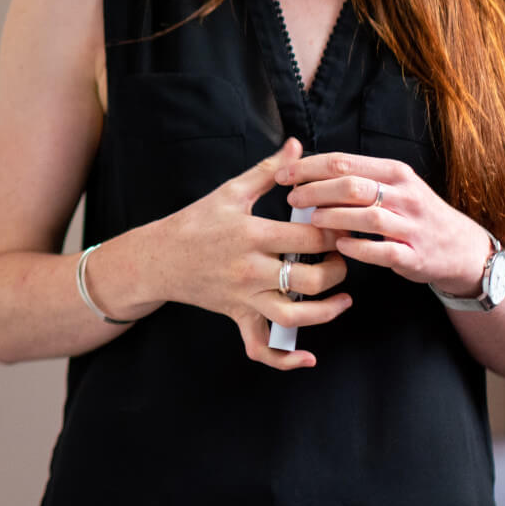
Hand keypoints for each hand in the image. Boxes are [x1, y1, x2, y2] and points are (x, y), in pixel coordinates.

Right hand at [155, 138, 351, 368]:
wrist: (159, 257)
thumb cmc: (196, 221)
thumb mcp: (231, 191)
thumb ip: (269, 170)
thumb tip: (296, 146)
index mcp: (252, 234)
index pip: (309, 238)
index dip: (335, 233)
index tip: (346, 225)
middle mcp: (250, 270)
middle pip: (310, 280)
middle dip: (338, 270)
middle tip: (344, 257)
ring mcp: (244, 298)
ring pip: (294, 317)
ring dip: (327, 312)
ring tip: (343, 298)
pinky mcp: (238, 317)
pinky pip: (261, 348)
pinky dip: (285, 360)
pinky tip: (308, 357)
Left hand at [275, 152, 493, 296]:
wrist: (461, 248)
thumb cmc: (415, 214)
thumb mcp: (394, 186)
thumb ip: (358, 177)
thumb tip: (308, 171)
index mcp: (394, 172)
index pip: (344, 162)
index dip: (309, 167)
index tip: (283, 174)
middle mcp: (404, 194)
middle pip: (351, 185)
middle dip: (315, 190)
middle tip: (292, 197)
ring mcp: (411, 225)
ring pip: (366, 215)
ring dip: (333, 217)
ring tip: (311, 220)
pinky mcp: (414, 255)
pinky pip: (383, 250)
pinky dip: (358, 248)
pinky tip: (339, 245)